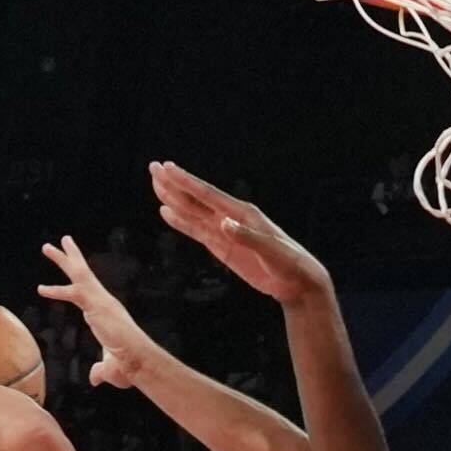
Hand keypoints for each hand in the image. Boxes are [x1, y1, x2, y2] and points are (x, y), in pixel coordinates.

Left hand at [35, 238, 164, 390]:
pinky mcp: (97, 307)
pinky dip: (57, 291)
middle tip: (60, 243)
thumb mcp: (110, 369)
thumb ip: (100, 371)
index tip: (68, 274)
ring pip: (80, 275)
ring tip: (47, 247)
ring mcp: (102, 302)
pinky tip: (40, 289)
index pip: (89, 294)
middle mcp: (105, 303)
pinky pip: (74, 293)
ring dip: (63, 260)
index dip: (76, 285)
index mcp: (108, 314)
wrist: (138, 362)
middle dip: (71, 258)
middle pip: (85, 275)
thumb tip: (94, 379)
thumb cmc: (129, 366)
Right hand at [149, 161, 329, 303]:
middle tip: (153, 168)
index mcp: (243, 213)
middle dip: (174, 184)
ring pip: (193, 213)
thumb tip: (223, 223)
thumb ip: (247, 237)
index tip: (167, 168)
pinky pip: (197, 232)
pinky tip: (167, 213)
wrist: (297, 282)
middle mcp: (231, 218)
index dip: (186, 182)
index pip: (208, 195)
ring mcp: (225, 233)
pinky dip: (181, 223)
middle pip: (196, 199)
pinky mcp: (222, 248)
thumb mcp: (272, 252)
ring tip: (155, 185)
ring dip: (174, 199)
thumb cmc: (289, 263)